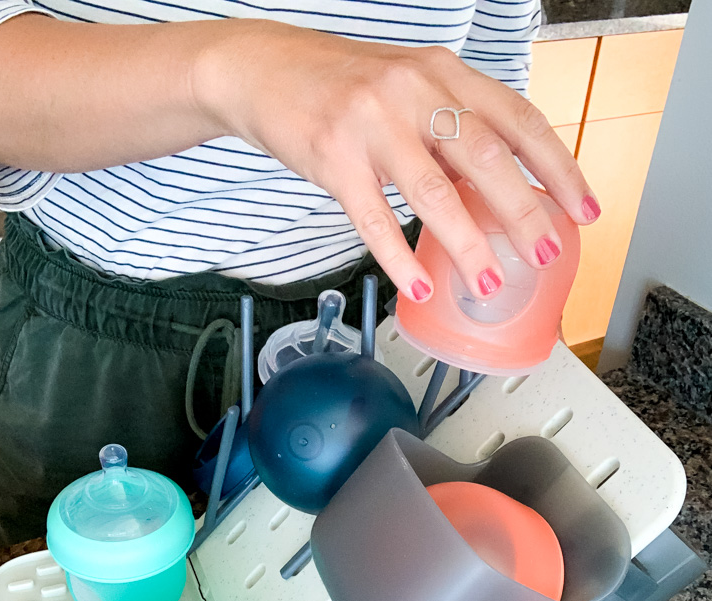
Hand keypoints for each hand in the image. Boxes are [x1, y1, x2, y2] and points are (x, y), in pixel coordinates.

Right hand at [200, 19, 599, 300]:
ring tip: (488, 282)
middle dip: (523, 212)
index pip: (518, 121)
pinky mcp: (333, 157)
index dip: (557, 168)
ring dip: (468, 244)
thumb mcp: (411, 89)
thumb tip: (500, 191)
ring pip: (434, 191)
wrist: (264, 69)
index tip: (583, 209)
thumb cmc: (344, 86)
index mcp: (444, 73)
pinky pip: (373, 217)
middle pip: (485, 156)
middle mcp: (414, 90)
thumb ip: (454, 129)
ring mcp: (372, 122)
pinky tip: (416, 283)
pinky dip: (397, 256)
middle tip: (547, 252)